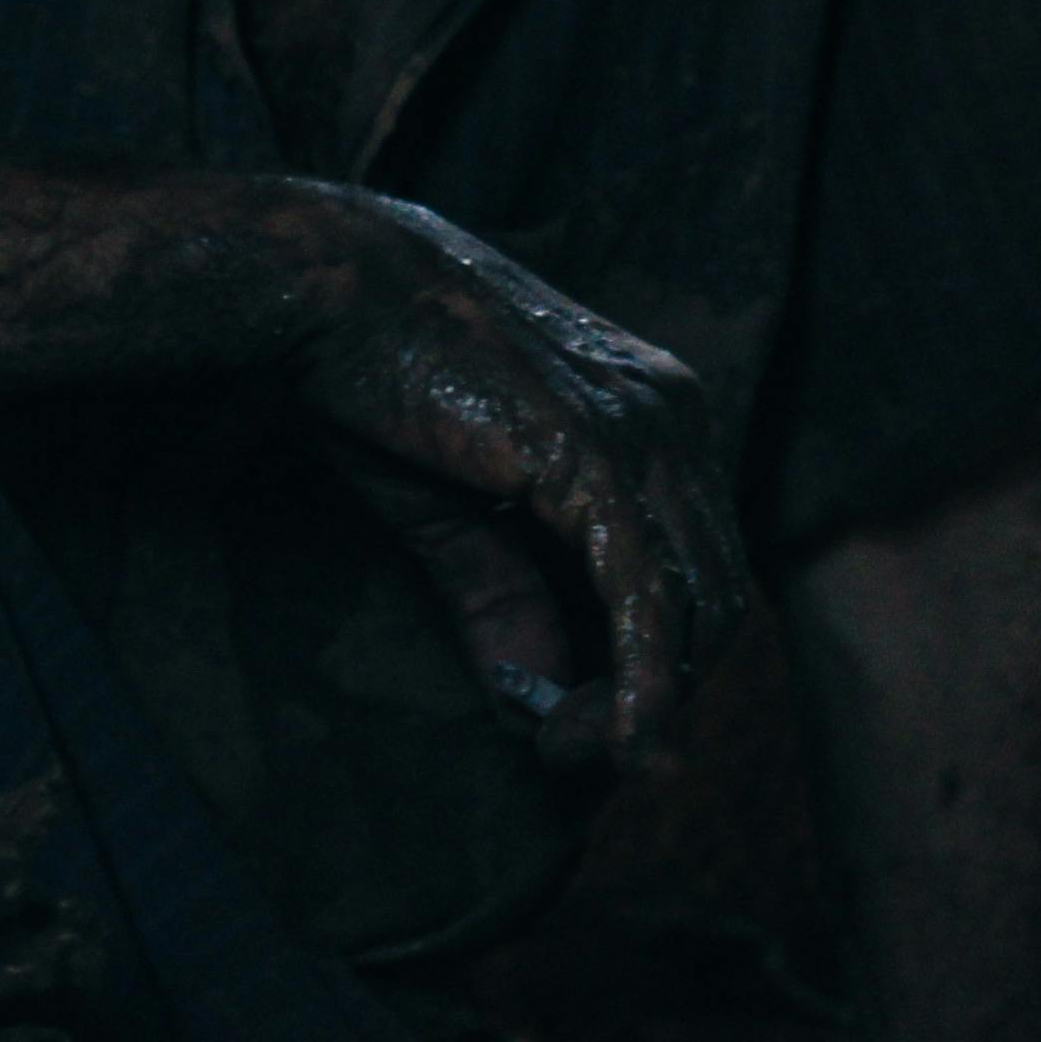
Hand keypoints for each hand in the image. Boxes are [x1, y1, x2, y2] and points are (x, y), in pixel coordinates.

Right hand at [284, 203, 752, 766]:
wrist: (329, 287)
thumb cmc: (380, 382)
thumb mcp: (454, 514)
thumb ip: (505, 602)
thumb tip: (535, 706)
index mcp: (658, 415)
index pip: (695, 567)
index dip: (655, 663)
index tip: (584, 728)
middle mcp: (674, 419)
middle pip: (711, 597)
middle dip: (658, 695)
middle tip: (575, 755)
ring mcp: (644, 432)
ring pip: (693, 607)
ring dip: (640, 705)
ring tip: (566, 751)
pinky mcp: (594, 455)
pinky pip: (643, 594)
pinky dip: (641, 683)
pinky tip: (617, 742)